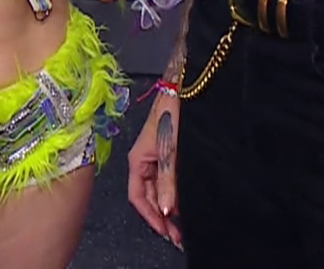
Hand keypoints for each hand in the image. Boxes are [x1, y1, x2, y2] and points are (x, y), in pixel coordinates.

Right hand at [126, 94, 182, 247]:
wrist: (184, 88)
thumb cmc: (172, 112)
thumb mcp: (170, 151)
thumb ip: (168, 182)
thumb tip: (166, 211)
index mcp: (137, 159)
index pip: (137, 196)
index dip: (150, 217)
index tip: (165, 232)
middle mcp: (144, 161)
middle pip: (149, 196)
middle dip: (162, 217)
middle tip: (178, 236)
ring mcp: (157, 158)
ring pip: (160, 190)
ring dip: (170, 208)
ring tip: (184, 226)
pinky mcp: (170, 154)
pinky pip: (169, 180)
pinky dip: (176, 195)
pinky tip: (185, 205)